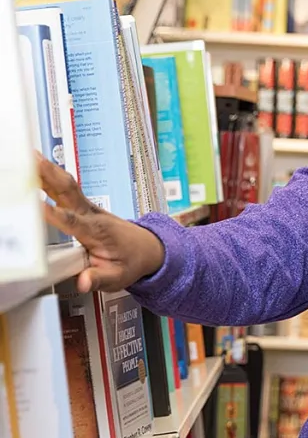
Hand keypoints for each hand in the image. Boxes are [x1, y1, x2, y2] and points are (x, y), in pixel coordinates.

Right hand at [37, 155, 165, 292]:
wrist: (149, 248)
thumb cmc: (132, 261)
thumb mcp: (119, 277)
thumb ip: (99, 278)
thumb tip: (84, 282)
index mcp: (99, 232)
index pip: (75, 222)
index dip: (57, 214)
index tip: (38, 206)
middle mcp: (92, 214)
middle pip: (69, 193)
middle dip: (49, 177)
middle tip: (29, 163)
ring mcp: (88, 207)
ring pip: (66, 185)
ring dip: (47, 169)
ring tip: (27, 154)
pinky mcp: (82, 205)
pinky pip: (65, 186)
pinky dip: (49, 173)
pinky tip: (34, 162)